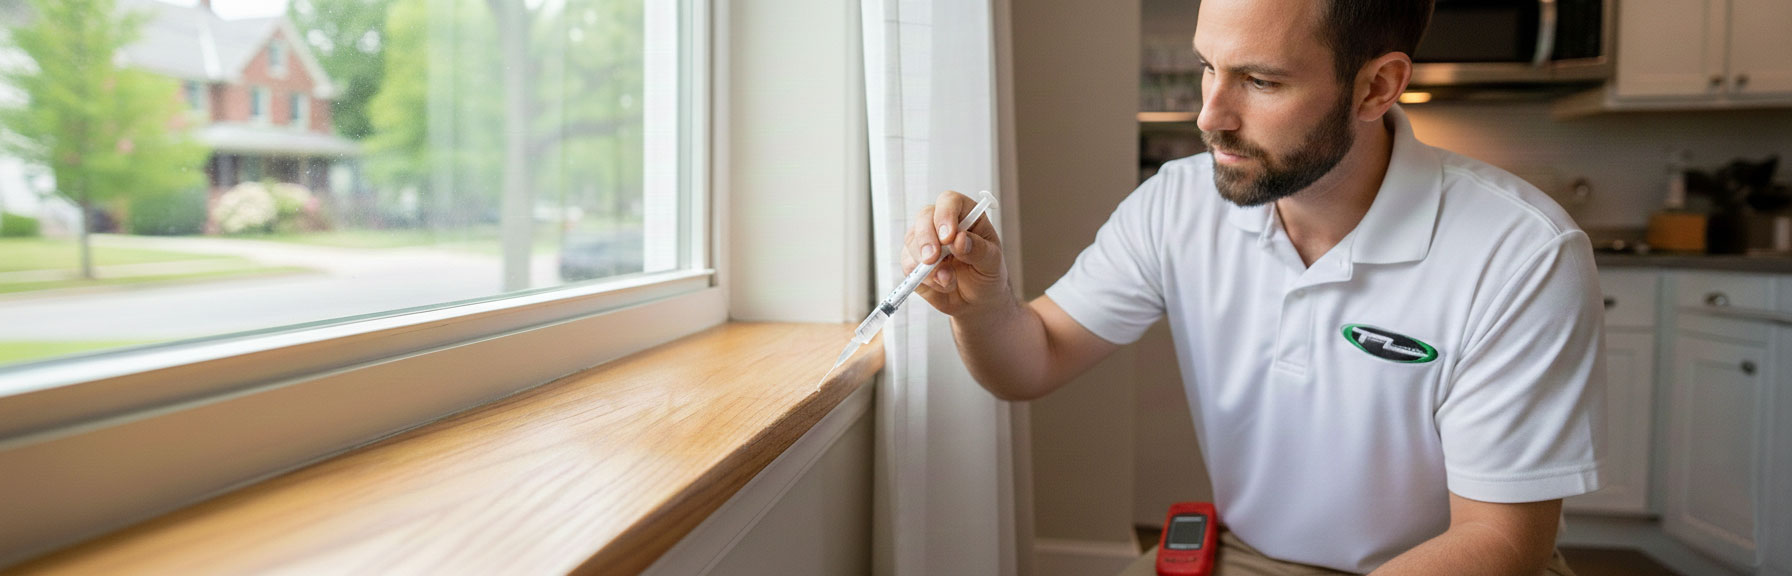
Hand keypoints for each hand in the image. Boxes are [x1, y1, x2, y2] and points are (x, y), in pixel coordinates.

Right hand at [901, 190, 1009, 316]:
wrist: (977, 301)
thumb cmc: (988, 275)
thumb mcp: (992, 263)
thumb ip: (978, 250)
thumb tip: (960, 239)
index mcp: (965, 215)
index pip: (949, 201)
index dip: (946, 215)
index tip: (949, 237)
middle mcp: (942, 224)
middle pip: (924, 217)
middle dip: (926, 238)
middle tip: (933, 259)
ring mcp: (925, 242)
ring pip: (912, 241)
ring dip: (928, 265)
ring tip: (949, 280)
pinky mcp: (914, 262)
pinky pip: (908, 265)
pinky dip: (924, 278)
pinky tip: (942, 284)